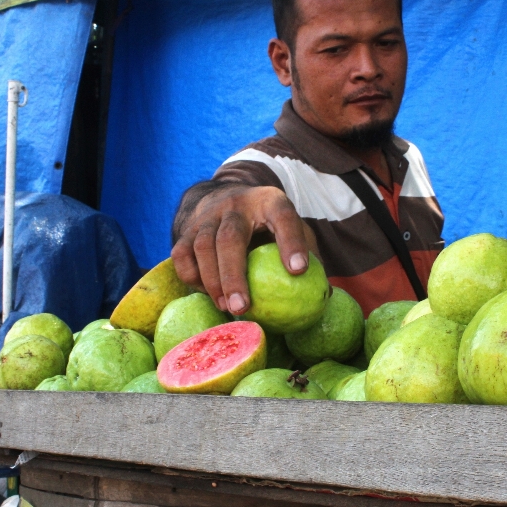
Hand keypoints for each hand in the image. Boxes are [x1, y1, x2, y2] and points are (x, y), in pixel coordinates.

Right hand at [171, 185, 317, 314]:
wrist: (229, 199)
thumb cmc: (270, 225)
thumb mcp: (292, 229)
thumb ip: (308, 255)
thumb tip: (324, 294)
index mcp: (270, 201)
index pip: (283, 217)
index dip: (291, 242)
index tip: (298, 271)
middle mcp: (236, 205)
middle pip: (231, 236)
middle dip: (235, 274)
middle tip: (243, 307)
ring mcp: (208, 215)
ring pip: (202, 245)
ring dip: (212, 281)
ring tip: (227, 307)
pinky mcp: (187, 228)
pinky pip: (182, 253)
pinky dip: (192, 276)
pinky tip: (207, 295)